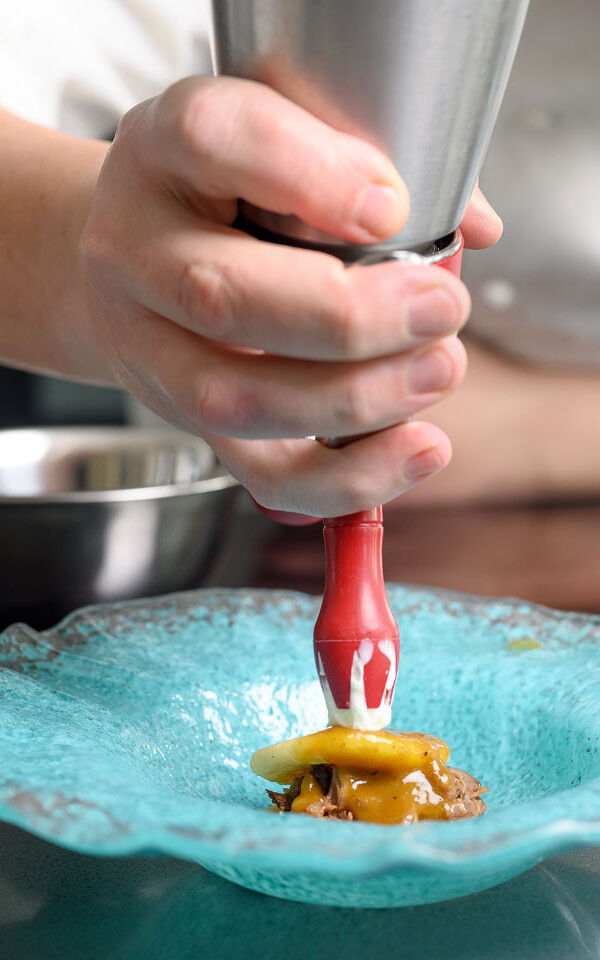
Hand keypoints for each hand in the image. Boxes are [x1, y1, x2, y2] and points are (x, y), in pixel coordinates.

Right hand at [81, 76, 501, 516]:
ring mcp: (149, 346)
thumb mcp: (284, 134)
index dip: (307, 174)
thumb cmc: (228, 188)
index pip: (212, 140)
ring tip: (439, 370)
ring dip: (353, 400)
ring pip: (233, 399)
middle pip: (219, 295)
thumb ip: (372, 158)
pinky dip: (348, 478)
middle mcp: (136, 249)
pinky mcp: (189, 418)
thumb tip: (474, 227)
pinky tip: (417, 449)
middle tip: (440, 309)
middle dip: (347, 318)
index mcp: (164, 148)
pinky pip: (260, 472)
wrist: (137, 251)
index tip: (392, 206)